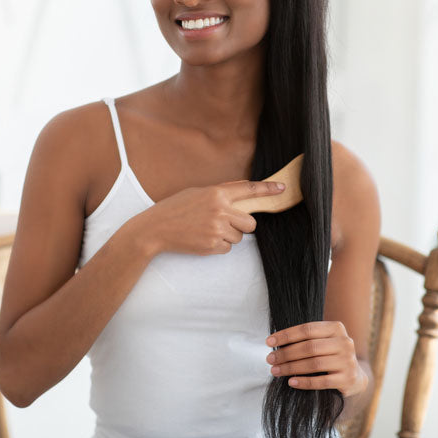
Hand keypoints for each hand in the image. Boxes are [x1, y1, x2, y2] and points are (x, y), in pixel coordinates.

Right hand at [132, 180, 286, 256]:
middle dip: (243, 226)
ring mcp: (217, 229)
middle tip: (228, 224)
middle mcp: (220, 210)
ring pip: (239, 237)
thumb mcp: (197, 192)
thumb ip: (220, 192)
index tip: (282, 188)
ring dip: (228, 236)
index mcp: (216, 193)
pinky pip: (227, 248)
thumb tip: (242, 191)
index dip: (267, 189)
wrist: (156, 229)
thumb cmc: (175, 208)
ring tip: (207, 231)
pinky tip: (203, 239)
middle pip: (250, 223)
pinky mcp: (212, 245)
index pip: (248, 189)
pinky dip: (219, 246)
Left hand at [265, 321, 367, 396]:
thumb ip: (305, 339)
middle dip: (286, 353)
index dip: (286, 335)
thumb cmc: (329, 355)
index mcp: (336, 328)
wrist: (354, 376)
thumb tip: (274, 343)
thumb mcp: (322, 341)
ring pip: (314, 364)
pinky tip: (291, 382)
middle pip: (309, 347)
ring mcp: (348, 361)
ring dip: (291, 368)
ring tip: (275, 371)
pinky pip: (322, 381)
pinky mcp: (348, 379)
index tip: (269, 342)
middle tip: (270, 359)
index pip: (307, 329)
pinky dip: (304, 382)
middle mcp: (345, 342)